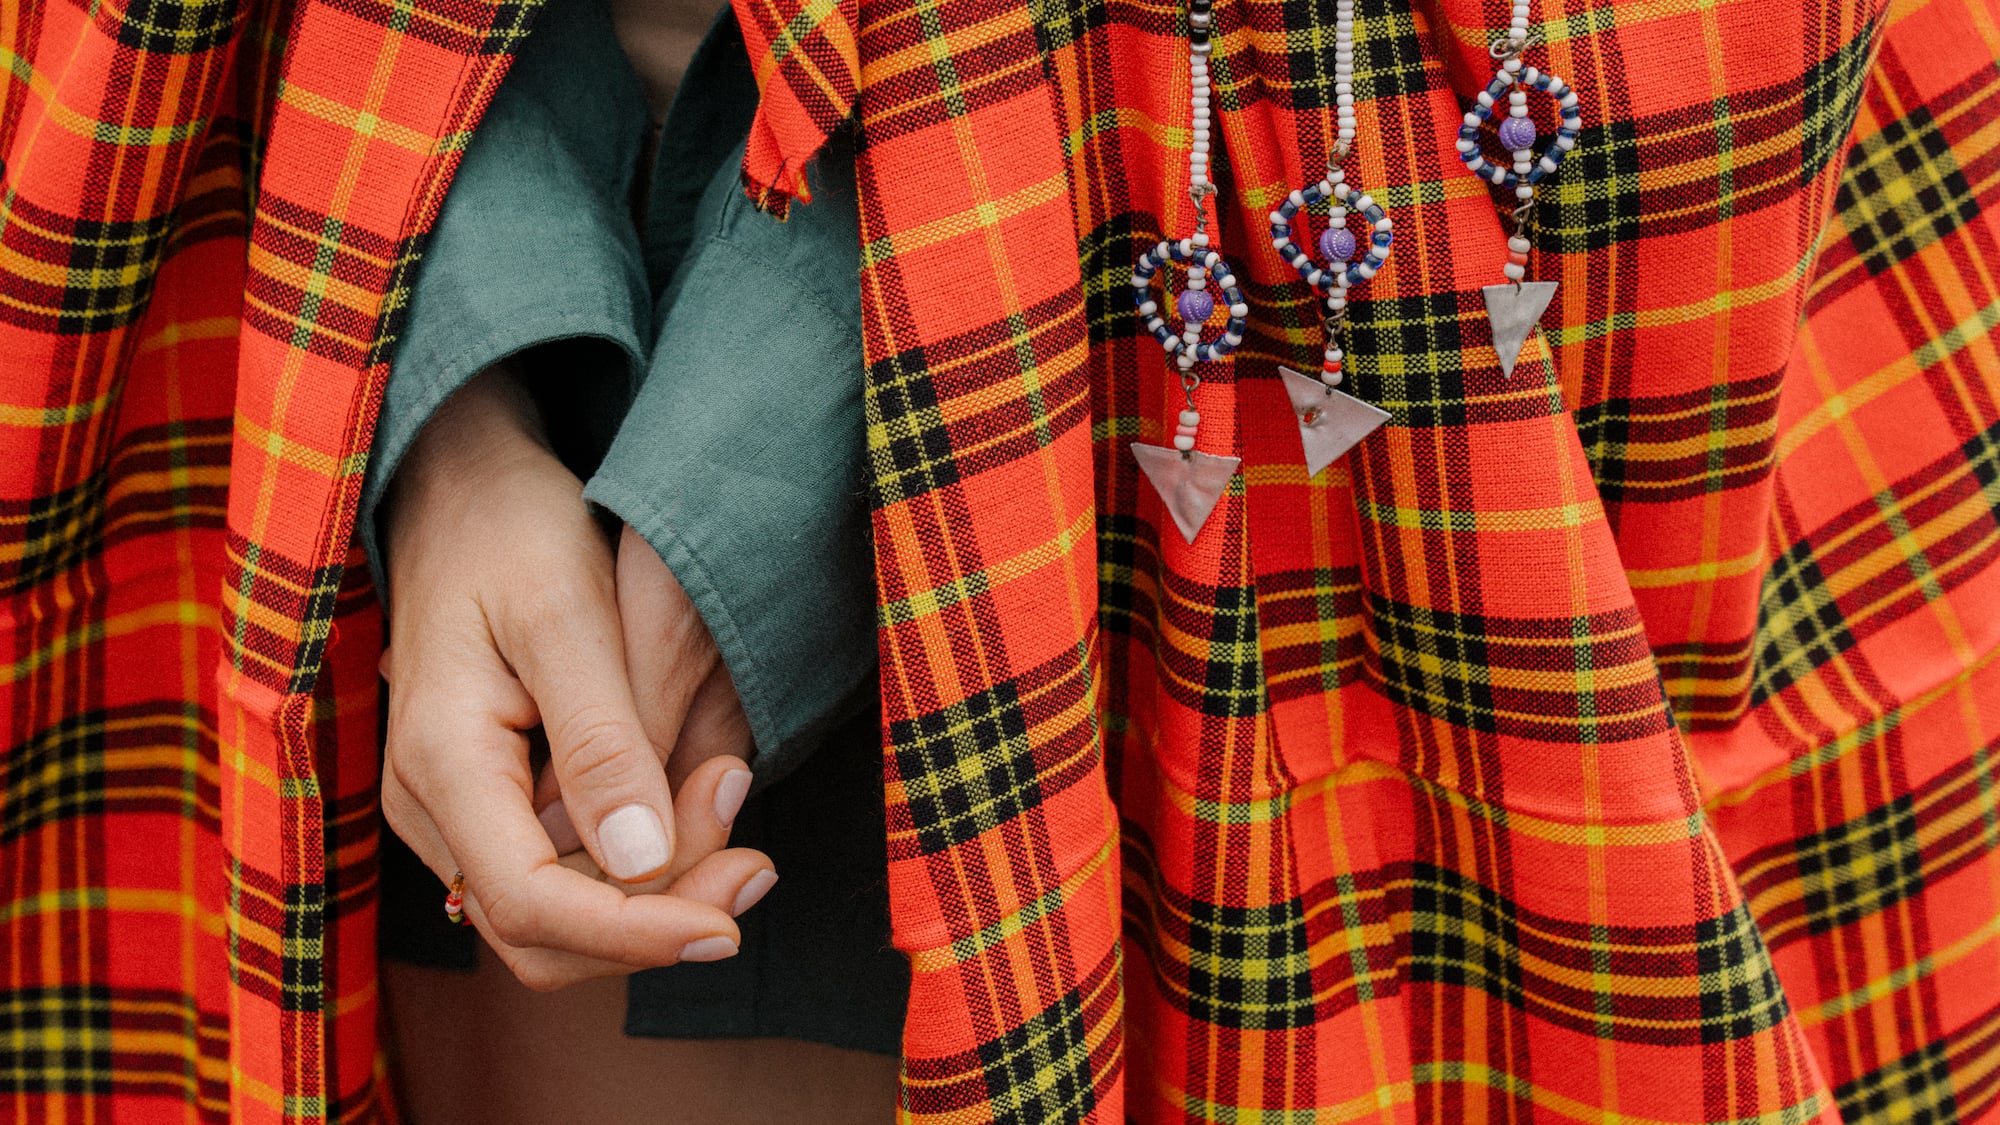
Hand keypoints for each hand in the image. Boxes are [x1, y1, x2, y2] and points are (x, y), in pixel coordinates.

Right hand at [378, 368, 773, 990]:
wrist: (462, 485)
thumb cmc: (513, 529)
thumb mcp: (566, 615)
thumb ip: (602, 741)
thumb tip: (642, 861)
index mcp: (442, 763)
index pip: (532, 905)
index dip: (637, 935)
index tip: (732, 927)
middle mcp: (431, 807)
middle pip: (543, 933)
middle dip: (657, 916)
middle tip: (757, 857)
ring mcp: (452, 809)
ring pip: (558, 910)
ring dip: (657, 883)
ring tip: (731, 790)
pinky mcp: (487, 797)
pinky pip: (560, 866)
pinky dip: (636, 852)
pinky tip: (699, 787)